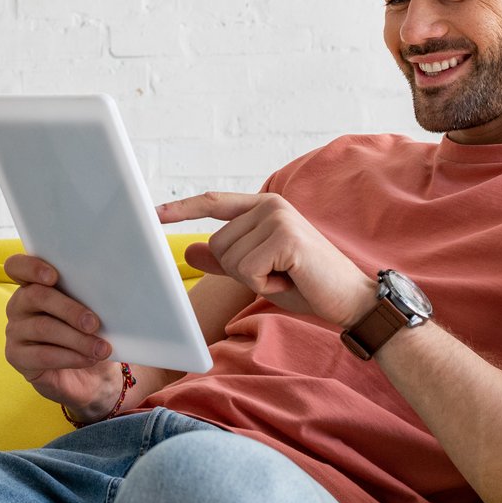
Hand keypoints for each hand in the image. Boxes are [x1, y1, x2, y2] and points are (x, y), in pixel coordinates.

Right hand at [3, 253, 122, 417]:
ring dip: (76, 338)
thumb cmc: (89, 334)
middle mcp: (19, 304)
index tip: (53, 276)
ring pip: (43, 327)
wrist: (90, 375)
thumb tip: (108, 290)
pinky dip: (70, 357)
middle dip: (69, 309)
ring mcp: (15, 330)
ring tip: (100, 348)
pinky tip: (88, 359)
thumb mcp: (92, 311)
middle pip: (36, 296)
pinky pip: (42, 355)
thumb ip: (89, 296)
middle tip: (94, 323)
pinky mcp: (17, 357)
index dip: (32, 267)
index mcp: (33, 284)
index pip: (17, 266)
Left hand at [157, 192, 376, 327]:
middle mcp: (270, 205)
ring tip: (286, 274)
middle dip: (239, 270)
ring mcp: (278, 218)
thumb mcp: (258, 271)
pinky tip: (291, 278)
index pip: (213, 203)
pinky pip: (246, 270)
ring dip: (254, 279)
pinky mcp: (285, 237)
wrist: (350, 299)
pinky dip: (265, 284)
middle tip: (277, 272)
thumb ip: (225, 259)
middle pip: (217, 244)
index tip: (151, 213)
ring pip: (229, 258)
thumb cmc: (306, 283)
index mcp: (263, 207)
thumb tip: (188, 250)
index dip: (181, 208)